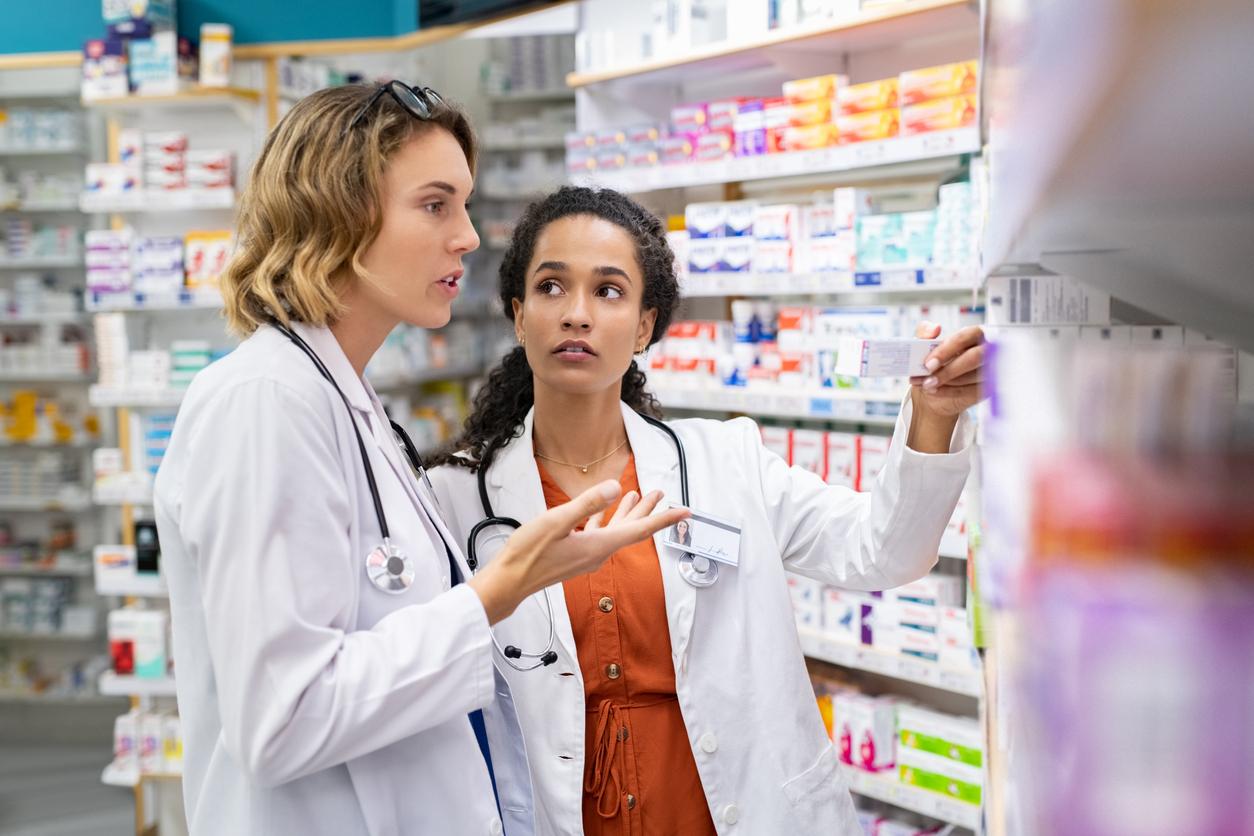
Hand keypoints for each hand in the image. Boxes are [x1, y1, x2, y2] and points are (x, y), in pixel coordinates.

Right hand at [469, 481, 688, 623]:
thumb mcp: (556, 521)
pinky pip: (598, 535)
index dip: (663, 519)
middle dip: (648, 511)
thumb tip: (615, 488)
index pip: (639, 530)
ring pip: (615, 532)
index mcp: (598, 546)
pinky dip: (605, 521)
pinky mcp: (574, 555)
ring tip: (637, 496)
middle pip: (630, 530)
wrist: (508, 582)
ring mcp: (585, 556)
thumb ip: (587, 504)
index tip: (686, 512)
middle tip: (662, 493)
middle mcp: (597, 553)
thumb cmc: (528, 554)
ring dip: (627, 513)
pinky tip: (602, 513)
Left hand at [909, 322, 985, 417]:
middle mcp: (985, 350)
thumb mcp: (922, 344)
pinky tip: (935, 391)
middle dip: (949, 369)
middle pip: (974, 357)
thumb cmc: (934, 361)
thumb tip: (934, 328)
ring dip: (945, 382)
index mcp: (972, 335)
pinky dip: (950, 392)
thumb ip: (925, 331)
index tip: (929, 363)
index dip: (946, 350)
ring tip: (926, 384)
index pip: (964, 337)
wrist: (932, 386)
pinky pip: (971, 391)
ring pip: (972, 376)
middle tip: (928, 379)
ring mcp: (989, 370)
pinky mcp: (988, 388)